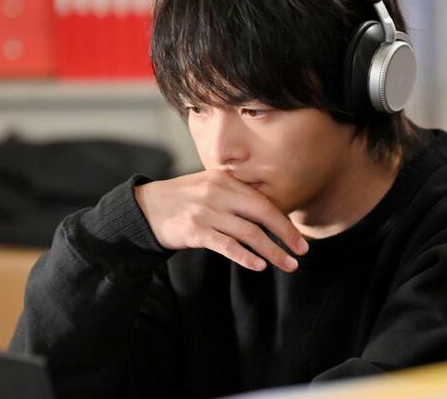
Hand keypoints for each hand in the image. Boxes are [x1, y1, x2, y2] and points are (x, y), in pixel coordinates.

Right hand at [134, 170, 308, 271]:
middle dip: (285, 234)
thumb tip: (267, 215)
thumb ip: (234, 197)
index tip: (299, 239)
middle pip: (261, 214)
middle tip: (301, 252)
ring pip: (248, 233)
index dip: (284, 222)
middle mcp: (217, 193)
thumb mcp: (209, 188)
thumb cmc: (183, 201)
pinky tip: (259, 266)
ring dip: (271, 251)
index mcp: (224, 180)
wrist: (145, 208)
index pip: (262, 201)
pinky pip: (226, 245)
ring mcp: (205, 211)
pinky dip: (245, 256)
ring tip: (287, 265)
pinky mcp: (194, 230)